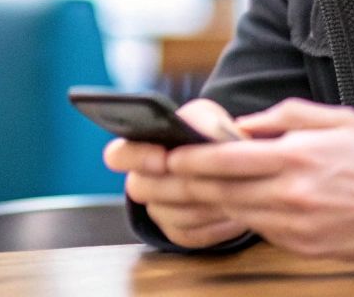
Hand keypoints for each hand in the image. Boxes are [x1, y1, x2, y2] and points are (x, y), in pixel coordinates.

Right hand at [104, 99, 250, 249]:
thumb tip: (206, 133)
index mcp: (137, 147)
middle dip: (181, 183)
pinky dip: (218, 224)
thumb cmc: (209, 137)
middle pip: (143, 189)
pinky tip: (236, 211)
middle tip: (214, 177)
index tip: (163, 158)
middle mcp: (140, 182)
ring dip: (206, 202)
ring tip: (236, 191)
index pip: (117, 155)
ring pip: (174, 214)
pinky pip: (193, 234)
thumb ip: (202, 119)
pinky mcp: (178, 234)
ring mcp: (158, 211)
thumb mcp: (207, 117)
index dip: (138, 158)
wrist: (233, 169)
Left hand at [166, 97, 353, 259]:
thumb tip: (240, 127)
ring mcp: (298, 226)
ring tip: (164, 192)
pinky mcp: (304, 246)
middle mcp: (292, 195)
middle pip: (219, 191)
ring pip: (234, 212)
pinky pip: (260, 229)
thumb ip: (282, 118)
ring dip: (197, 202)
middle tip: (144, 178)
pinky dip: (238, 215)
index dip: (189, 159)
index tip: (163, 153)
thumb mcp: (334, 118)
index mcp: (297, 157)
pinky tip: (219, 205)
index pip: (227, 160)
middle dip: (177, 183)